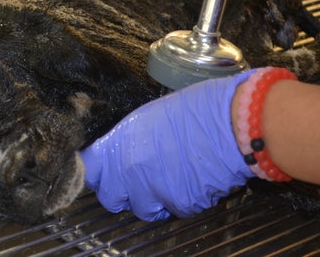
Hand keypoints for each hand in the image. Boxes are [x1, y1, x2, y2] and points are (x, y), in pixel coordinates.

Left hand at [81, 72, 254, 220]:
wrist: (231, 121)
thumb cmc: (195, 108)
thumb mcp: (148, 116)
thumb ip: (128, 141)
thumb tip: (122, 154)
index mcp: (118, 143)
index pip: (89, 168)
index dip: (95, 172)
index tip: (101, 173)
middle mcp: (128, 169)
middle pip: (109, 197)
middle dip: (122, 192)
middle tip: (139, 180)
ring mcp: (152, 189)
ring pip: (141, 209)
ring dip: (153, 199)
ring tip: (170, 178)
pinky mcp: (178, 204)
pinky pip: (173, 210)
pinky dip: (181, 201)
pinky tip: (192, 179)